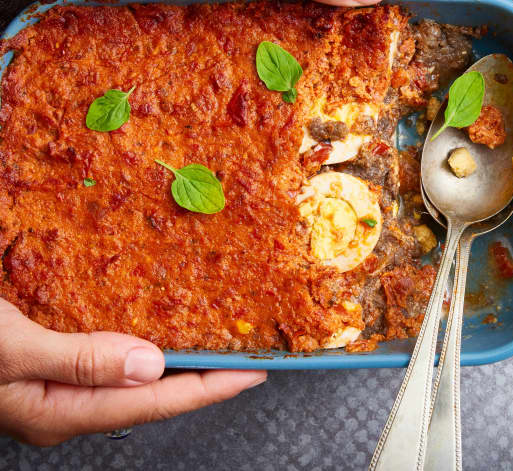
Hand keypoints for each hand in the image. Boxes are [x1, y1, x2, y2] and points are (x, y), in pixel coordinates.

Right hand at [0, 299, 265, 445]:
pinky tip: (158, 336)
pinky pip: (110, 363)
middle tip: (248, 360)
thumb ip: (80, 360)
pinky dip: (143, 352)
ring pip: (133, 382)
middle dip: (203, 381)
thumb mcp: (12, 349)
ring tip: (216, 349)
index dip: (208, 388)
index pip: (152, 404)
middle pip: (150, 398)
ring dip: (177, 367)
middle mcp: (65, 407)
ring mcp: (57, 390)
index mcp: (60, 411)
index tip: (253, 372)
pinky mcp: (51, 369)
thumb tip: (150, 366)